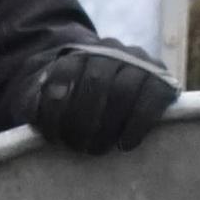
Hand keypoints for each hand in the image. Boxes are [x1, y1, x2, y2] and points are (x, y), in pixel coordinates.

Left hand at [19, 45, 178, 153]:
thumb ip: (38, 102)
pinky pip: (151, 101)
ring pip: (124, 91)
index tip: (51, 136)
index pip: (64, 73)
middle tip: (78, 147)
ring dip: (108, 126)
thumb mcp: (49, 100)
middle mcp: (109, 50)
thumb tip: (38, 110)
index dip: (55, 107)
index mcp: (78, 53)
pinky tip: (125, 145)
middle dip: (83, 120)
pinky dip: (137, 125)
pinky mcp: (162, 80)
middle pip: (95, 82)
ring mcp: (139, 63)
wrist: (117, 90)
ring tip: (97, 149)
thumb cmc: (76, 104)